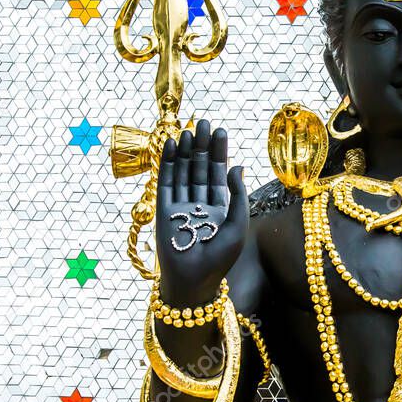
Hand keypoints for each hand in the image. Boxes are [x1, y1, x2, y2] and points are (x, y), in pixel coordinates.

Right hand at [156, 119, 247, 302]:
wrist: (193, 279)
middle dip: (202, 146)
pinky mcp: (162, 209)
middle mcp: (198, 204)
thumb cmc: (219, 259)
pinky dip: (168, 162)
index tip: (221, 132)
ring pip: (183, 171)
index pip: (218, 175)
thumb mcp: (237, 225)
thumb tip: (237, 167)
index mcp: (218, 208)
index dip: (220, 153)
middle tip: (204, 122)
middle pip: (200, 168)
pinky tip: (171, 144)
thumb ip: (238, 196)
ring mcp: (180, 205)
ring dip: (186, 150)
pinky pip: (165, 182)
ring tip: (190, 129)